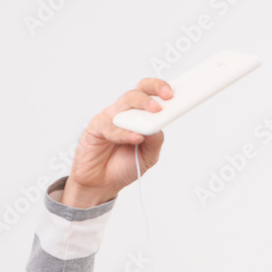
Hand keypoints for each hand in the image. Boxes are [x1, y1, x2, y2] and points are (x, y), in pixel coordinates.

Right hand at [61, 78, 173, 207]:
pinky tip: (135, 138)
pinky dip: (124, 132)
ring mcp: (110, 118)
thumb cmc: (124, 166)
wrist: (102, 183)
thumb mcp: (148, 156)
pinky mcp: (96, 127)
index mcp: (138, 116)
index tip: (175, 93)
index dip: (161, 89)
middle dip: (154, 89)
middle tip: (167, 95)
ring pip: (126, 102)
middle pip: (139, 91)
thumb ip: (155, 141)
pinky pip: (111, 126)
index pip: (150, 95)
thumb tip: (159, 125)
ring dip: (142, 104)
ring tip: (155, 112)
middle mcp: (124, 113)